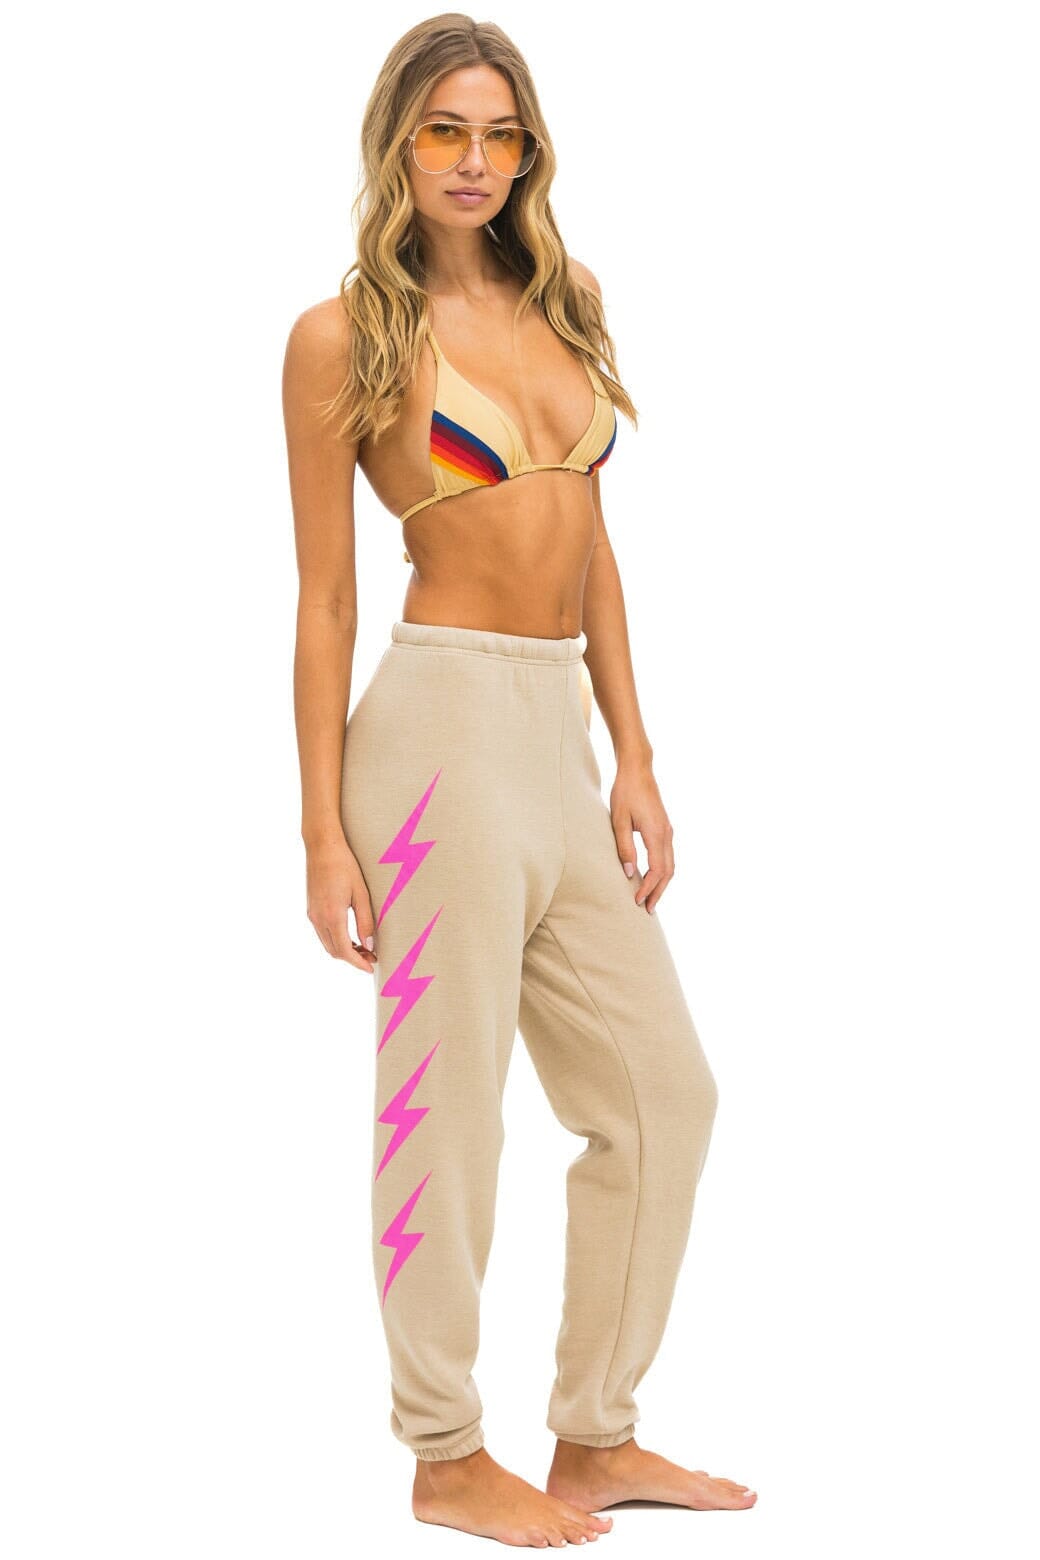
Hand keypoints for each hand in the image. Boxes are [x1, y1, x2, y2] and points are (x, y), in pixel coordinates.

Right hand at [305, 835, 377, 971]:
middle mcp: (318, 919)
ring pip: (327, 944)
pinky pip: (323, 933)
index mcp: (332, 916)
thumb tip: (369, 945)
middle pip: (334, 951)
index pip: (344, 951)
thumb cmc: (345, 866)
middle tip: (372, 957)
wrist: (322, 846)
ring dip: (344, 950)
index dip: (358, 963)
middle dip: (353, 958)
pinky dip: (336, 940)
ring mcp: (312, 914)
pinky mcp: (311, 909)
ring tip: (364, 948)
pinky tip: (350, 935)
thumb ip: (365, 921)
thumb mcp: (361, 894)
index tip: (371, 967)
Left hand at [609, 760, 674, 913]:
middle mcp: (666, 834)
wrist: (638, 769)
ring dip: (662, 884)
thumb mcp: (618, 820)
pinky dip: (662, 871)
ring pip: (670, 865)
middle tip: (647, 909)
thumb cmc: (624, 792)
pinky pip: (668, 856)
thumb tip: (629, 874)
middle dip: (658, 892)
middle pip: (668, 872)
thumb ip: (624, 848)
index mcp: (656, 833)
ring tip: (650, 898)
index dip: (648, 888)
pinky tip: (652, 878)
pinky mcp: (665, 828)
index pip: (656, 870)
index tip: (636, 901)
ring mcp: (668, 831)